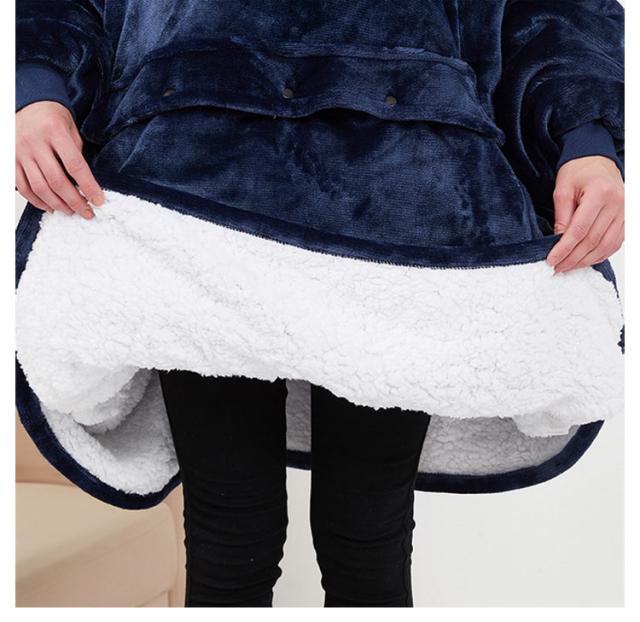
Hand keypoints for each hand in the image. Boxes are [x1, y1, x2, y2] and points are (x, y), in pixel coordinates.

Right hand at [15, 101, 103, 217]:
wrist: (29, 103)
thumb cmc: (53, 117)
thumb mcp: (71, 129)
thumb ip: (76, 154)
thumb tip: (85, 184)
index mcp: (54, 132)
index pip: (75, 165)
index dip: (88, 186)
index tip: (98, 200)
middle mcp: (35, 142)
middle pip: (56, 180)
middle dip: (74, 201)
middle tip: (87, 212)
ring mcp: (20, 152)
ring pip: (39, 187)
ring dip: (58, 204)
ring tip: (72, 211)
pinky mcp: (11, 160)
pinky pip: (23, 187)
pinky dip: (37, 201)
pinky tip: (51, 207)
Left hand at [546, 156, 623, 272]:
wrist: (597, 160)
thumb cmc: (579, 170)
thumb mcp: (562, 189)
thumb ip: (561, 216)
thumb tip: (558, 242)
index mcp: (600, 193)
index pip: (580, 230)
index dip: (565, 249)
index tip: (552, 260)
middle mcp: (617, 203)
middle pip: (593, 241)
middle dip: (573, 258)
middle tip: (557, 267)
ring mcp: (625, 212)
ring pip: (606, 246)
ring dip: (586, 260)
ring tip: (568, 266)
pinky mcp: (627, 219)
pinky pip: (615, 243)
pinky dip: (599, 255)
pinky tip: (585, 260)